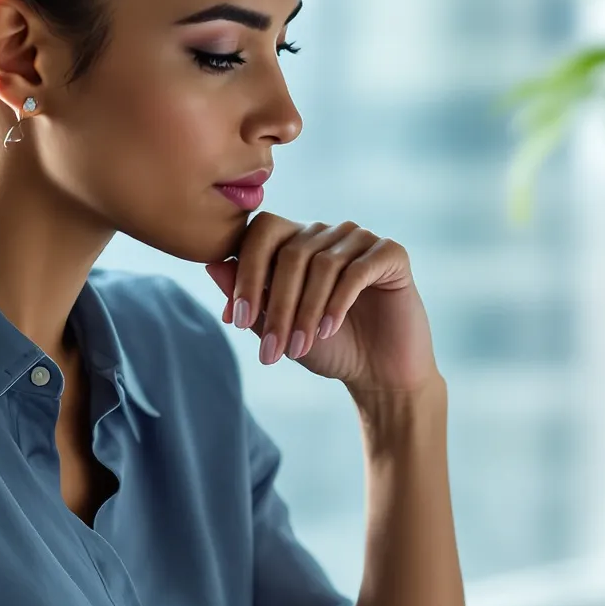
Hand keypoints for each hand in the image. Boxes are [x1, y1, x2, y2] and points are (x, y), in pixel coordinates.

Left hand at [206, 215, 439, 395]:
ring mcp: (360, 240)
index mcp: (297, 242)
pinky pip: (357, 271)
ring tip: (300, 347)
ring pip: (322, 264)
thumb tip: (213, 265)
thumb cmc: (328, 348)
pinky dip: (338, 303)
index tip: (238, 320)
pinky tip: (329, 330)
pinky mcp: (391, 254)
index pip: (262, 232)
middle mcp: (327, 233)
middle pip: (291, 251)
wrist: (379, 373)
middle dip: (276, 304)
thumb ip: (250, 296)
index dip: (246, 273)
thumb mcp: (278, 326)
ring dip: (306, 311)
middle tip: (271, 348)